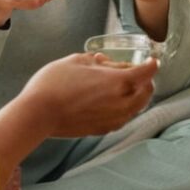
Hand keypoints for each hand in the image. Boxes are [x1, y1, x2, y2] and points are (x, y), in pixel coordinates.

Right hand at [19, 53, 158, 136]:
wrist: (38, 114)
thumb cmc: (55, 83)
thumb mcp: (78, 60)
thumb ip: (98, 61)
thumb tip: (104, 62)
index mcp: (120, 82)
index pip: (147, 72)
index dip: (151, 63)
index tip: (151, 59)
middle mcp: (122, 104)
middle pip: (147, 91)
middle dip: (144, 79)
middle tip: (131, 70)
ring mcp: (114, 120)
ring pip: (137, 107)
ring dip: (134, 94)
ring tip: (118, 84)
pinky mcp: (103, 130)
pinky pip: (123, 117)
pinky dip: (124, 107)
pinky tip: (109, 100)